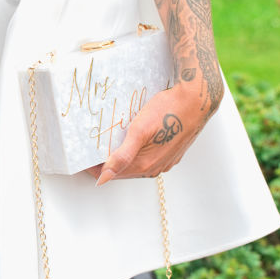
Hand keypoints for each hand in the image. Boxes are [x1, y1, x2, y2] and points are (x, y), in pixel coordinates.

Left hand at [92, 80, 215, 183]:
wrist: (197, 99)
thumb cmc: (168, 110)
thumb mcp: (139, 130)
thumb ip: (122, 156)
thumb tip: (104, 178)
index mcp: (145, 165)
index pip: (111, 174)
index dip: (94, 167)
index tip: (82, 156)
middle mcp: (156, 168)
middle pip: (122, 171)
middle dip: (106, 164)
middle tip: (91, 150)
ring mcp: (165, 161)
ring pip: (135, 166)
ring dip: (121, 159)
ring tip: (108, 145)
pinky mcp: (172, 153)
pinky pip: (148, 159)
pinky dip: (135, 154)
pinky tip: (131, 143)